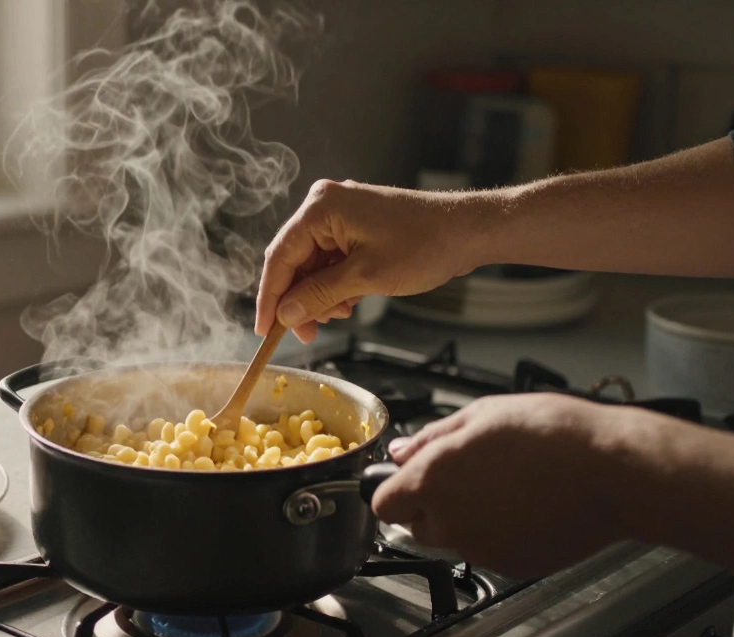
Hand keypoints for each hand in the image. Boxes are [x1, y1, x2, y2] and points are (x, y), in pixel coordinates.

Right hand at [255, 179, 484, 341]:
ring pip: (312, 265)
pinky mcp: (355, 227)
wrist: (469, 231)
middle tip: (305, 334)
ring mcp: (341, 216)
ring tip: (337, 316)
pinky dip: (334, 286)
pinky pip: (330, 261)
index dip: (269, 297)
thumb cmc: (424, 245)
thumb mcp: (365, 277)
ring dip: (318, 296)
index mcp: (321, 208)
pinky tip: (347, 304)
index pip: (279, 257)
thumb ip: (318, 295)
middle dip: (297, 300)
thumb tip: (285, 314)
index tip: (264, 330)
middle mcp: (325, 205)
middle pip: (293, 261)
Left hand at [372, 393, 628, 577]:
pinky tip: (527, 508)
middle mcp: (449, 521)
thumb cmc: (554, 436)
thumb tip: (403, 452)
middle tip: (469, 477)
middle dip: (432, 506)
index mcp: (432, 480)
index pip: (383, 503)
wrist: (613, 474)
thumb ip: (433, 437)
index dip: (396, 490)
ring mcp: (480, 549)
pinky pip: (489, 552)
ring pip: (453, 539)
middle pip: (416, 526)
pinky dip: (499, 536)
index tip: (411, 480)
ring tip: (507, 488)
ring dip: (466, 521)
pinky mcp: (511, 566)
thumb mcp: (483, 414)